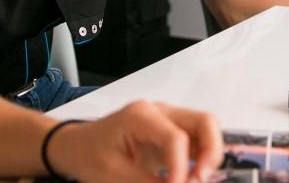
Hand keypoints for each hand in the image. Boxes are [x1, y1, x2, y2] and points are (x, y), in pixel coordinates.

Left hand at [50, 101, 222, 182]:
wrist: (76, 147)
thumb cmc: (89, 156)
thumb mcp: (114, 175)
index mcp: (141, 116)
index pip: (175, 138)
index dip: (181, 167)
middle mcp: (160, 111)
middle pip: (204, 121)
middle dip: (211, 152)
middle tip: (200, 179)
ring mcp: (168, 120)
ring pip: (206, 128)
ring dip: (210, 155)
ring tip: (196, 179)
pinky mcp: (171, 133)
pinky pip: (197, 140)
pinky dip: (202, 158)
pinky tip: (191, 176)